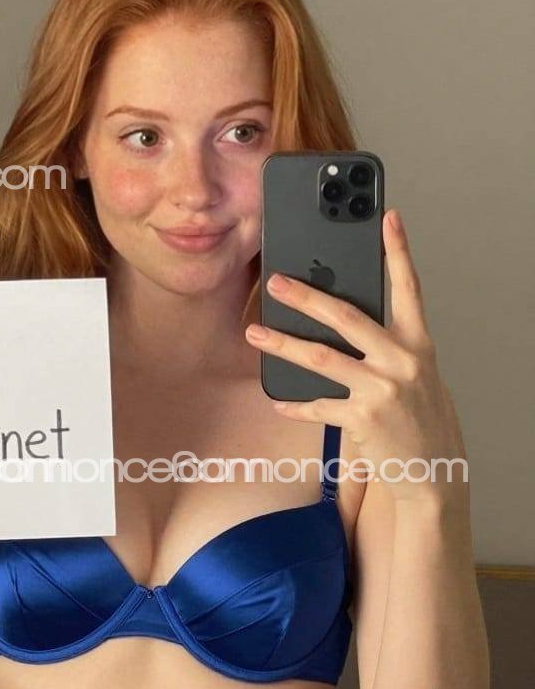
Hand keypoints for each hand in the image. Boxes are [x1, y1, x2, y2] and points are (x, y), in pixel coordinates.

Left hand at [245, 209, 465, 502]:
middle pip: (346, 317)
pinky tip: (277, 400)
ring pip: (320, 357)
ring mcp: (382, 389)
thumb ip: (388, 348)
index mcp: (417, 344)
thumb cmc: (419, 418)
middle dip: (306, 296)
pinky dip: (295, 404)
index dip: (398, 252)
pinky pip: (318, 405)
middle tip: (276, 282)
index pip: (409, 288)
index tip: (387, 218)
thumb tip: (343, 325)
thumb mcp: (415, 375)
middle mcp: (402, 361)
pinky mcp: (363, 418)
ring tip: (255, 332)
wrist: (432, 471)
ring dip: (282, 344)